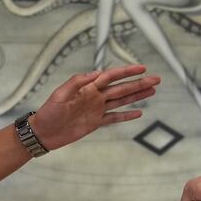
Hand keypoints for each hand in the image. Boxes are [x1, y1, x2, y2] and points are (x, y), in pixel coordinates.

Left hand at [29, 65, 160, 150]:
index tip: (142, 69)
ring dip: (137, 95)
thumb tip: (95, 74)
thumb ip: (77, 83)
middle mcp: (95, 96)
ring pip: (122, 101)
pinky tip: (139, 112)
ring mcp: (97, 109)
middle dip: (139, 83)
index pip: (111, 76)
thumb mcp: (60, 95)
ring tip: (152, 91)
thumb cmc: (48, 112)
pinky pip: (114, 118)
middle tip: (156, 79)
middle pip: (121, 88)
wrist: (43, 132)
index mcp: (88, 87)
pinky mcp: (96, 123)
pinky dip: (126, 115)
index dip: (127, 72)